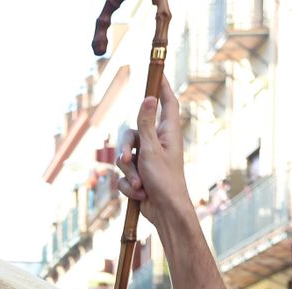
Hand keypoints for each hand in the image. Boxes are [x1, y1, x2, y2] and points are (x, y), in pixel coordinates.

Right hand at [115, 76, 192, 230]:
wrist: (164, 213)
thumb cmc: (164, 180)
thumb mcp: (151, 149)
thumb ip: (146, 123)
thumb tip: (148, 97)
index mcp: (168, 133)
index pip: (166, 102)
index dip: (161, 87)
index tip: (158, 73)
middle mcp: (157, 143)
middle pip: (132, 132)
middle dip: (125, 149)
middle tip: (127, 160)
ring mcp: (147, 159)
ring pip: (124, 156)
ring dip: (127, 172)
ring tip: (138, 184)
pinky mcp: (139, 175)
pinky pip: (124, 174)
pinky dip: (128, 185)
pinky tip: (139, 193)